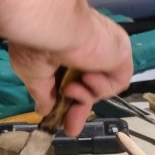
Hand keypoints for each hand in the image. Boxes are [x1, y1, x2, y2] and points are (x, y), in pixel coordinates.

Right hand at [8, 10, 132, 135]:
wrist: (51, 26)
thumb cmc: (37, 44)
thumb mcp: (33, 75)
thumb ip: (42, 93)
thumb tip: (43, 110)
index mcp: (66, 50)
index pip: (73, 82)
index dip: (68, 104)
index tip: (60, 122)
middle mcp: (87, 50)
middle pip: (90, 88)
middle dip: (79, 109)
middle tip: (70, 129)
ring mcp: (105, 52)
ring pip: (100, 87)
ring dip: (84, 94)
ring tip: (70, 87)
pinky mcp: (120, 54)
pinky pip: (117, 82)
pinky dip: (101, 87)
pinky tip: (86, 76)